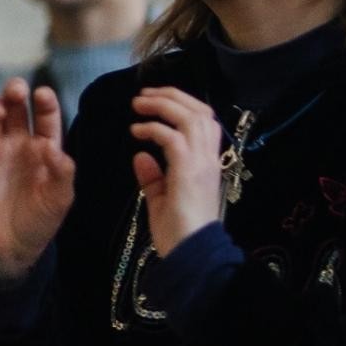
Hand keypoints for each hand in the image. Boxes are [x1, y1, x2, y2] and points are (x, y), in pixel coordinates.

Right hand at [0, 78, 73, 282]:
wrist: (12, 245)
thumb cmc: (42, 218)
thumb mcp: (60, 198)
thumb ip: (62, 173)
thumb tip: (53, 149)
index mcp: (45, 146)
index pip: (45, 117)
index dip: (45, 103)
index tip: (43, 94)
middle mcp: (19, 142)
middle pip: (15, 108)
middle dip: (14, 93)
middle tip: (16, 89)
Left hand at [130, 88, 224, 256]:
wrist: (190, 252)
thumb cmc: (179, 232)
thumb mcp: (163, 199)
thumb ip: (154, 177)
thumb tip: (140, 155)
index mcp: (207, 163)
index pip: (203, 121)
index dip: (182, 104)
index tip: (156, 100)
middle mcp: (209, 158)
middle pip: (199, 112)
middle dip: (172, 96)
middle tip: (144, 94)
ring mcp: (201, 163)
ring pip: (189, 118)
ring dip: (163, 106)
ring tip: (139, 104)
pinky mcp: (188, 170)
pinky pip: (173, 138)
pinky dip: (154, 129)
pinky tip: (137, 131)